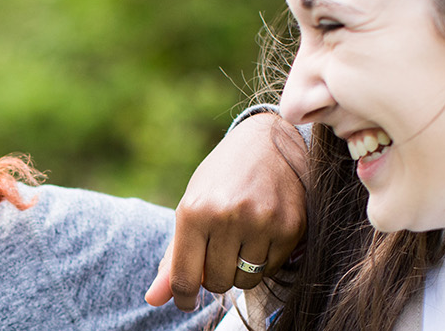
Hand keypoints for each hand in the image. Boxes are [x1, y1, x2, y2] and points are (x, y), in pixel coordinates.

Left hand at [145, 112, 308, 310]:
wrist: (269, 143)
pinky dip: (264, 261)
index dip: (183, 298)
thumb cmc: (222, 180)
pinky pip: (271, 269)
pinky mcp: (291, 227)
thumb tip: (153, 301)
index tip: (186, 301)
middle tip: (219, 252)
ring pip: (245, 281)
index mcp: (193, 211)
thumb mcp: (191, 208)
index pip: (184, 278)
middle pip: (216, 283)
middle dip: (215, 275)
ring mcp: (262, 222)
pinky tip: (262, 234)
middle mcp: (227, 216)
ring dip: (240, 270)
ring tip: (241, 241)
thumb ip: (173, 258)